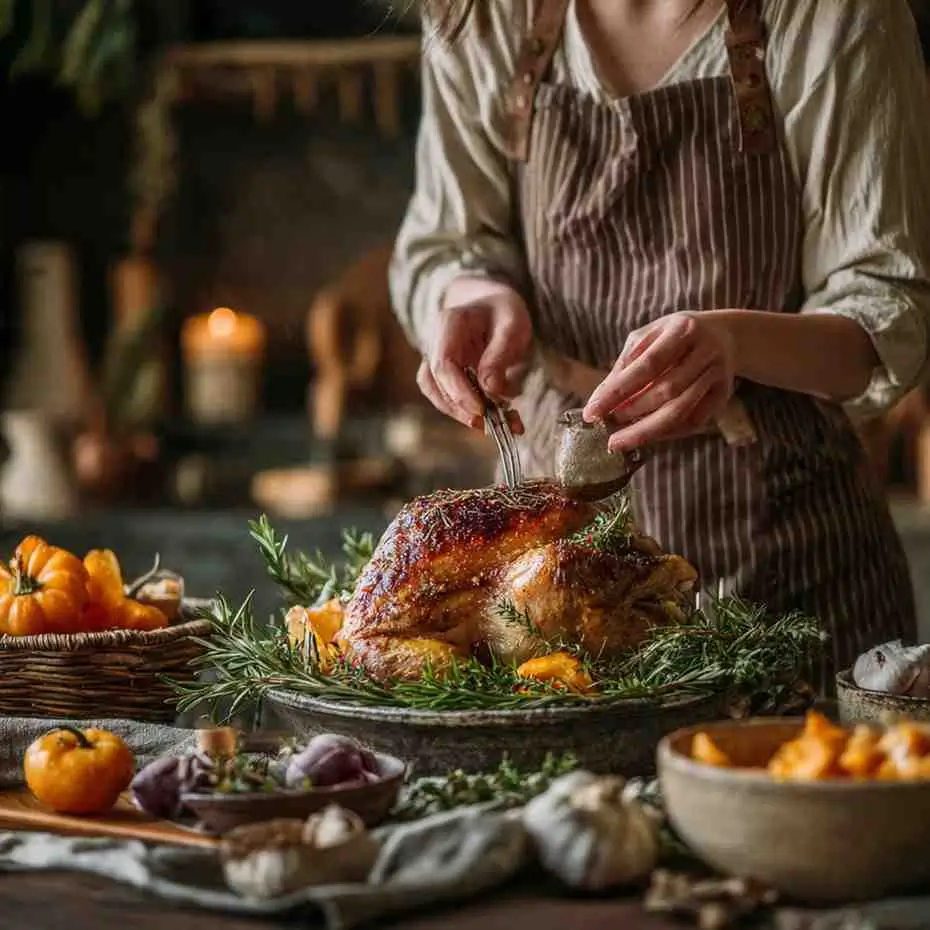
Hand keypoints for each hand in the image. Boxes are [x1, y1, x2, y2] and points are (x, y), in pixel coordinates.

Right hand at [418, 278, 531, 430]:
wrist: (493, 307)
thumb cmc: (504, 312)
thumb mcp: (512, 324)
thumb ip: (500, 354)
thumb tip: (490, 388)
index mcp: (449, 323)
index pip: (443, 364)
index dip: (458, 392)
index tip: (481, 410)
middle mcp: (435, 342)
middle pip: (435, 383)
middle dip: (461, 408)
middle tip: (491, 425)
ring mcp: (435, 359)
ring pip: (436, 394)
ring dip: (462, 414)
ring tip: (494, 425)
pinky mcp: (443, 376)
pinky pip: (447, 398)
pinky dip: (467, 411)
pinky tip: (493, 418)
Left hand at [583, 312, 735, 450]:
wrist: (725, 335)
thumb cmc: (674, 336)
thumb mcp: (648, 337)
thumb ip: (625, 364)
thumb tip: (599, 399)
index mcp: (683, 329)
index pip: (646, 366)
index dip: (617, 391)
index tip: (591, 412)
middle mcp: (706, 351)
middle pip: (666, 391)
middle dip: (631, 413)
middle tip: (606, 427)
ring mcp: (718, 374)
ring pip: (680, 411)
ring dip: (647, 429)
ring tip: (621, 438)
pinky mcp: (723, 395)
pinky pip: (692, 422)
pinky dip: (666, 433)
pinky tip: (645, 436)